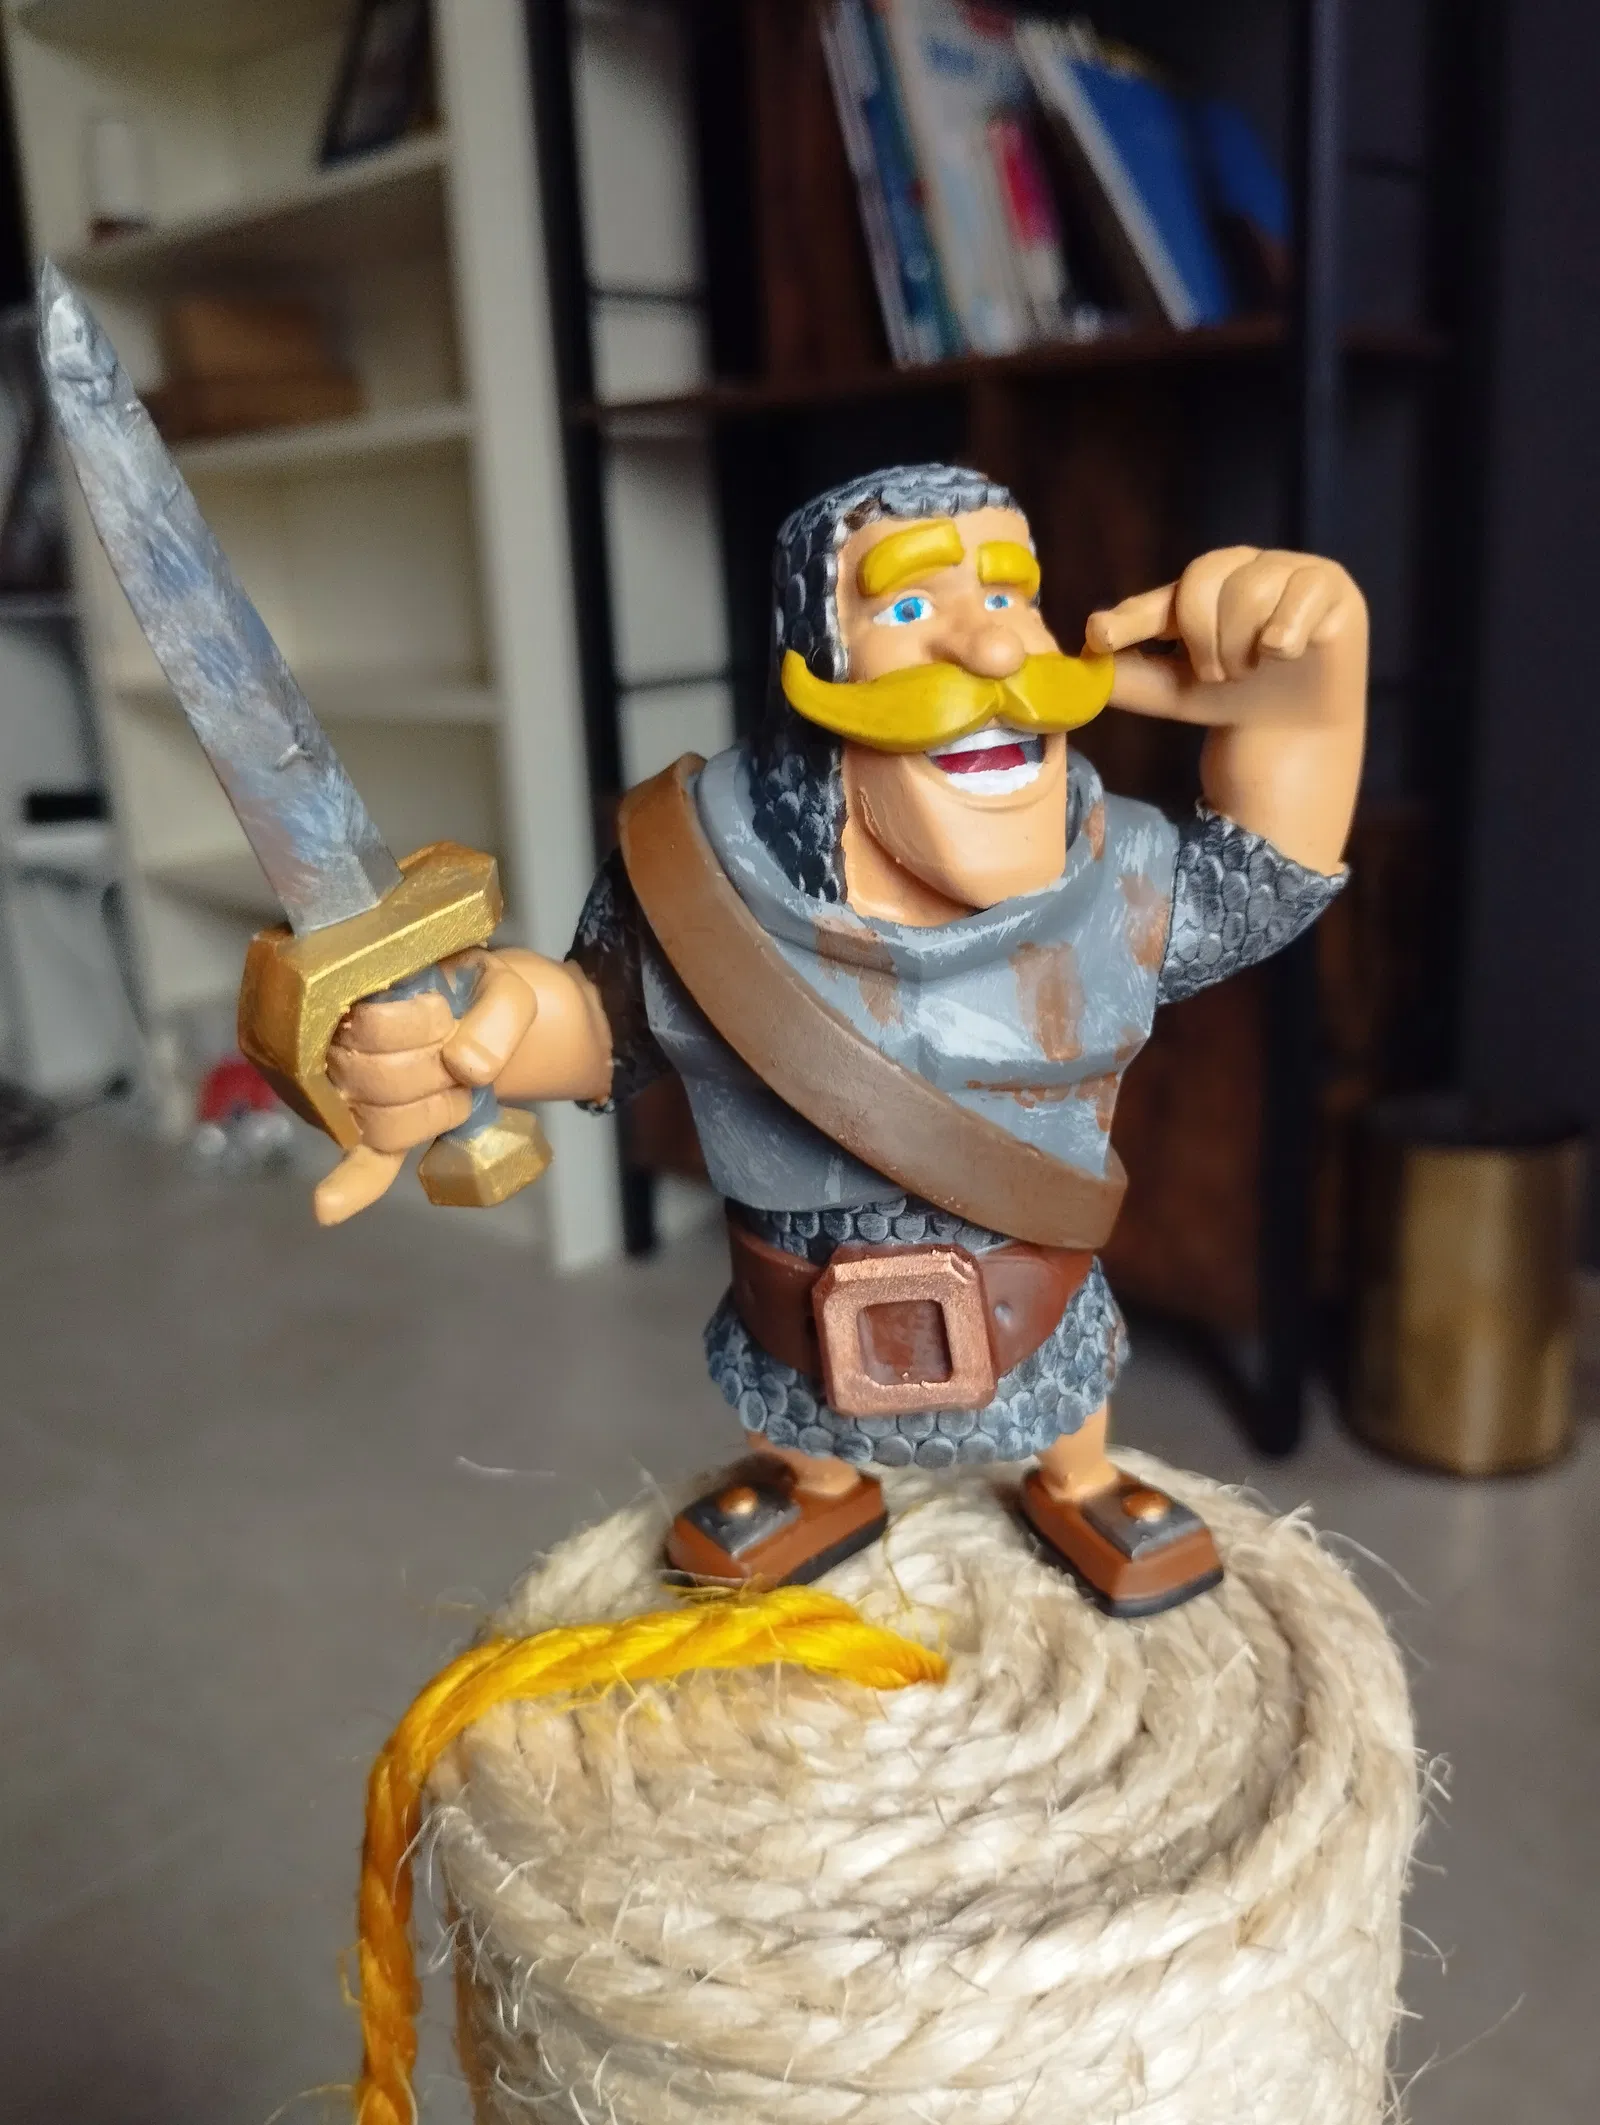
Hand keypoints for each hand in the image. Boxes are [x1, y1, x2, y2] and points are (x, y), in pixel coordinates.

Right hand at [314, 949, 536, 1226]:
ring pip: (382, 1123)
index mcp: (358, 995)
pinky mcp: (374, 1132)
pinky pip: (361, 1162)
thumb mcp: (505, 985)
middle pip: (377, 1080)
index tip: (445, 1013)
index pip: (371, 1027)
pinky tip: (328, 1208)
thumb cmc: (478, 996)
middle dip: (433, 1071)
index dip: (423, 1026)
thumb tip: (467, 1067)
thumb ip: (500, 1013)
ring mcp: (351, 1095)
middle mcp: (336, 1048)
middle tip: (458, 1054)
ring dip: (432, 1109)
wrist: (479, 1017)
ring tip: (452, 1084)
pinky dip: (348, 1186)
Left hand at [1086, 547, 1365, 723]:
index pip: (1160, 597)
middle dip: (1204, 637)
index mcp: (1196, 590)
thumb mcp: (1170, 691)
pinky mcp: (1329, 585)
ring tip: (1253, 668)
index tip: (1101, 636)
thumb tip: (1082, 657)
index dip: (1131, 616)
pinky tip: (1285, 653)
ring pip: (1251, 588)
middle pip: (1203, 579)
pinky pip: (1301, 592)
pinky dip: (1286, 631)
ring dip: (1244, 644)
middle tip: (1217, 674)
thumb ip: (1126, 674)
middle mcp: (1239, 568)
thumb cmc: (1229, 702)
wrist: (1292, 732)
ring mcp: (1287, 570)